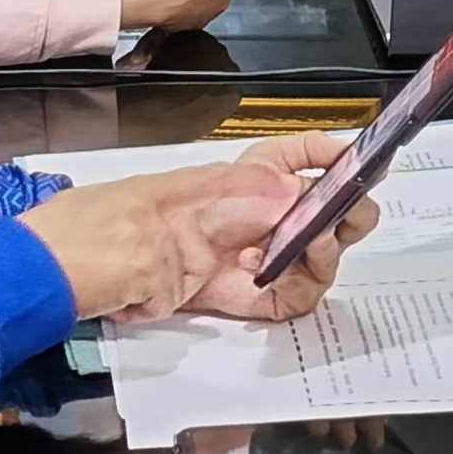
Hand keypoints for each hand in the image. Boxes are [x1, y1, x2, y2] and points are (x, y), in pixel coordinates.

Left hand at [18, 132, 380, 322]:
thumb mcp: (217, 200)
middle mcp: (249, 213)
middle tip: (352, 218)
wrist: (90, 267)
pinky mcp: (230, 297)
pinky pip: (281, 298)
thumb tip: (315, 211)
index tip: (362, 161)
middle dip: (342, 215)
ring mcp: (242, 255)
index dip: (331, 155)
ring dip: (323, 257)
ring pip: (306, 260)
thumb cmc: (139, 217)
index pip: (299, 155)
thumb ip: (273, 205)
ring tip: (314, 250)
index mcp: (245, 175)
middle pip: (315, 214)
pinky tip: (297, 281)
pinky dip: (298, 293)